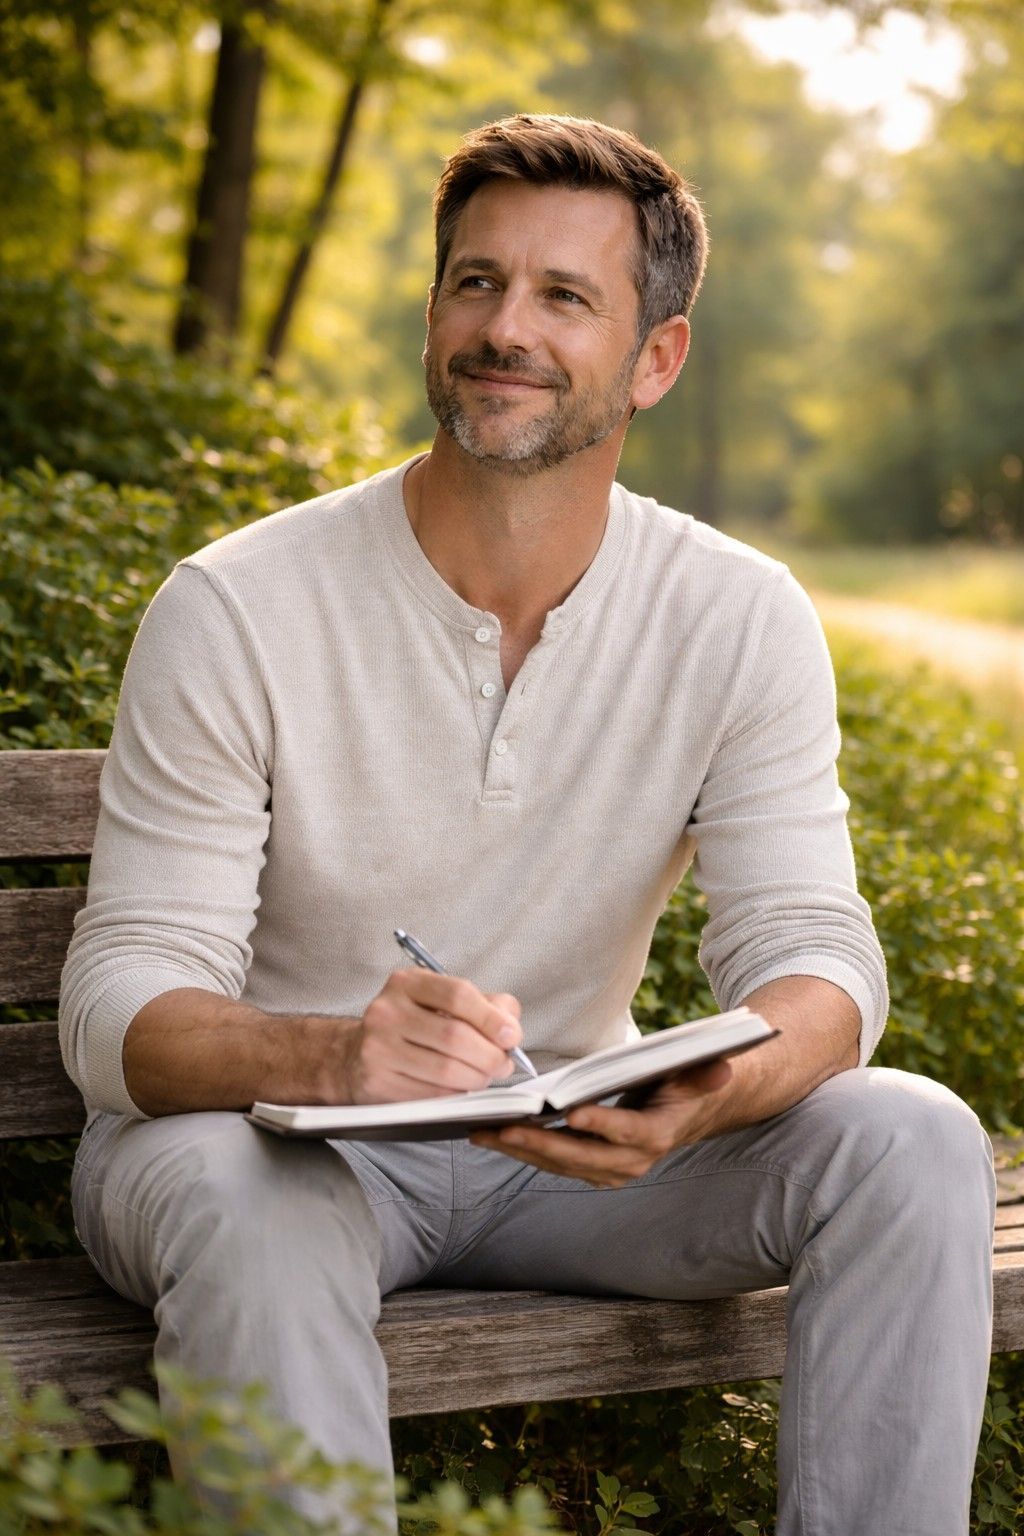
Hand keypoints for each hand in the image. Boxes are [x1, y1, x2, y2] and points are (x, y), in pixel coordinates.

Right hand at [340, 969, 522, 1102]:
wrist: (356, 1055)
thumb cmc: (410, 1026)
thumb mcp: (441, 1001)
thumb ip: (483, 1005)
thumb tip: (510, 1024)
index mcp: (407, 983)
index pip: (458, 994)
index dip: (492, 1018)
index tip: (511, 1036)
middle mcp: (387, 1011)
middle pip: (455, 1036)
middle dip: (490, 1055)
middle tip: (502, 1064)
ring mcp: (378, 1047)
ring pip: (446, 1070)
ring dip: (477, 1078)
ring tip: (483, 1076)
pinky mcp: (377, 1081)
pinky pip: (431, 1094)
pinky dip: (455, 1094)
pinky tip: (459, 1087)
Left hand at [470, 1058, 732, 1186]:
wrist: (686, 1113)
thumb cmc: (685, 1081)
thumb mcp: (697, 1071)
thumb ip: (706, 1072)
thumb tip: (723, 1068)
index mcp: (657, 1136)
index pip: (626, 1133)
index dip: (600, 1124)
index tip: (570, 1113)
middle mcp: (631, 1162)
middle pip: (579, 1155)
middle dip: (538, 1143)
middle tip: (502, 1126)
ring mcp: (608, 1169)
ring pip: (557, 1163)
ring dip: (519, 1149)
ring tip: (482, 1130)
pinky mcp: (589, 1168)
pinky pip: (551, 1161)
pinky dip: (521, 1149)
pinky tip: (491, 1133)